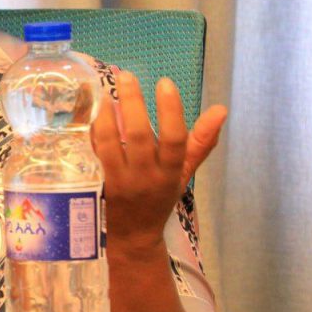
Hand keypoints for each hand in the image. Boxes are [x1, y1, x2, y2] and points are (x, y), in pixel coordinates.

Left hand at [91, 71, 227, 256]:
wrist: (134, 235)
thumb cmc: (160, 197)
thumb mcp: (184, 172)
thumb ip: (201, 141)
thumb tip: (221, 109)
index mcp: (171, 172)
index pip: (176, 139)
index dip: (171, 110)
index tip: (165, 82)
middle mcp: (147, 177)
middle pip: (139, 136)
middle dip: (132, 103)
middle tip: (126, 76)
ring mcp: (121, 182)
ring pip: (111, 145)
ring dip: (105, 116)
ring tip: (105, 92)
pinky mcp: (99, 184)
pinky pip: (92, 154)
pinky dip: (90, 133)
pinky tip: (90, 114)